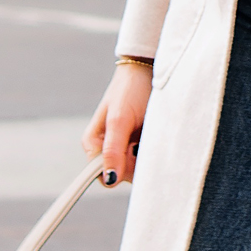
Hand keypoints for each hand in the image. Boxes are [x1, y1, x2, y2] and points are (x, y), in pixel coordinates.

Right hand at [82, 62, 151, 185]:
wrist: (148, 71)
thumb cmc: (130, 90)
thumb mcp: (120, 119)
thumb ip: (113, 149)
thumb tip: (110, 179)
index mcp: (94, 144)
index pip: (104, 176)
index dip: (121, 173)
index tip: (136, 162)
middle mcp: (107, 149)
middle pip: (124, 175)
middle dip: (138, 162)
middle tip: (145, 139)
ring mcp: (124, 148)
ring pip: (138, 168)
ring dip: (149, 155)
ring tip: (151, 133)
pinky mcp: (139, 145)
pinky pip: (148, 159)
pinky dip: (155, 150)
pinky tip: (156, 134)